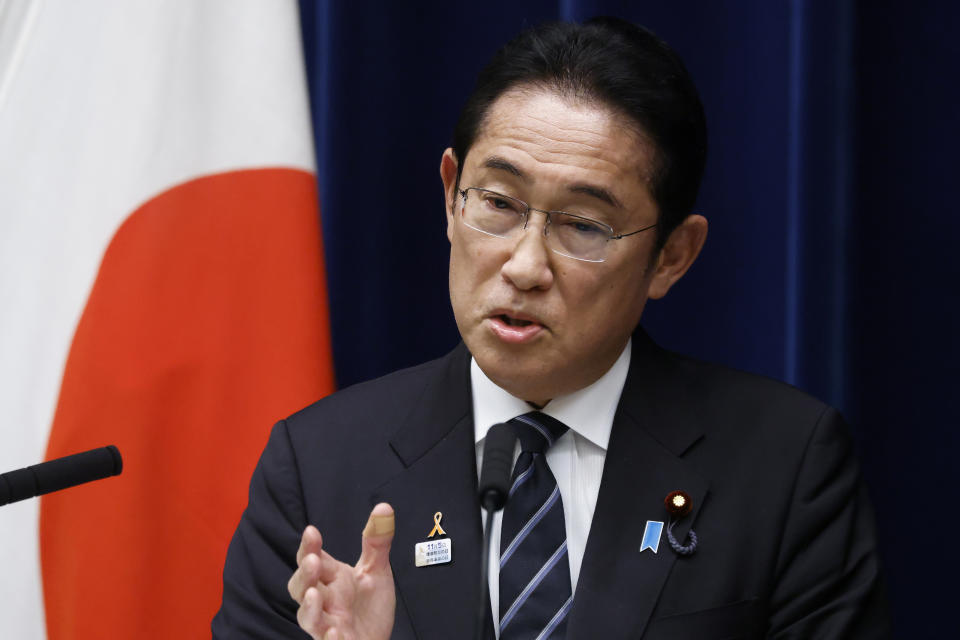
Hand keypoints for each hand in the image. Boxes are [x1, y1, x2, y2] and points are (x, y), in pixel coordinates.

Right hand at [287, 503, 395, 639]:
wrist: (377, 638)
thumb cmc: (370, 606)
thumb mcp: (377, 569)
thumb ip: (377, 541)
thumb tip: (384, 508)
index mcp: (331, 577)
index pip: (312, 558)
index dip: (308, 546)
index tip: (312, 532)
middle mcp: (325, 600)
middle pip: (301, 587)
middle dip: (304, 574)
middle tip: (312, 561)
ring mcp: (328, 623)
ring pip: (308, 617)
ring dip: (309, 607)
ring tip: (314, 595)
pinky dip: (328, 638)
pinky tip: (335, 632)